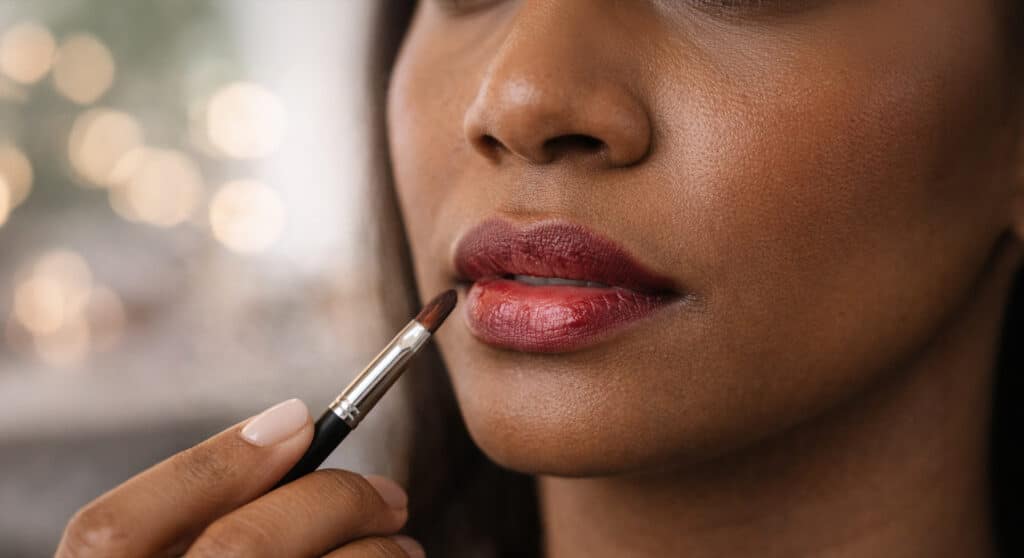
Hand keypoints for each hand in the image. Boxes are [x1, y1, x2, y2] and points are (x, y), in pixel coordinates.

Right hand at [55, 399, 423, 557]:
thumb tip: (292, 425)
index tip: (300, 416)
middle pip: (237, 548)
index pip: (111, 531)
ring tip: (402, 545)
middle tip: (393, 497)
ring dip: (371, 549)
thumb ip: (196, 512)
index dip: (210, 465)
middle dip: (330, 504)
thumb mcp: (173, 548)